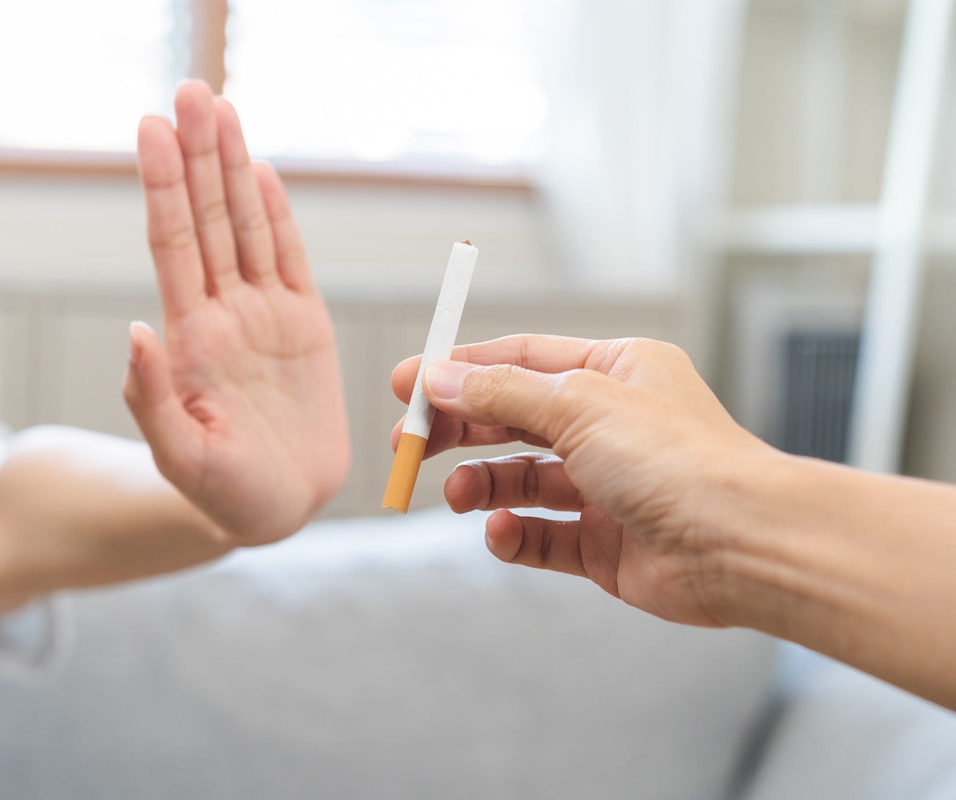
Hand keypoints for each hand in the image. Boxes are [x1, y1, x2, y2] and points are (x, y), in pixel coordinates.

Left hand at [126, 81, 349, 544]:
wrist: (282, 507)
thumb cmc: (225, 493)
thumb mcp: (181, 458)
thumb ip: (154, 398)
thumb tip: (137, 329)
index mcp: (192, 339)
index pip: (174, 247)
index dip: (164, 188)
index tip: (152, 131)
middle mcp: (225, 314)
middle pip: (207, 220)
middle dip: (198, 156)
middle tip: (191, 93)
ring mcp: (265, 316)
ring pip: (247, 228)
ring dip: (234, 169)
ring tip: (221, 111)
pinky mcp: (305, 326)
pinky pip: (292, 260)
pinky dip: (277, 216)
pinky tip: (261, 174)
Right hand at [390, 335, 772, 625]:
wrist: (742, 544)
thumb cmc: (677, 459)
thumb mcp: (578, 405)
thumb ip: (501, 394)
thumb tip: (439, 378)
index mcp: (615, 372)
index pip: (522, 360)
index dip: (462, 370)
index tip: (408, 383)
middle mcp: (611, 426)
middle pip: (514, 420)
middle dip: (461, 430)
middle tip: (409, 443)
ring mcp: (608, 487)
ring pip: (524, 480)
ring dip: (482, 484)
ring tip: (458, 494)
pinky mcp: (605, 544)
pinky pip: (543, 536)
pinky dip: (514, 534)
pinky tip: (501, 532)